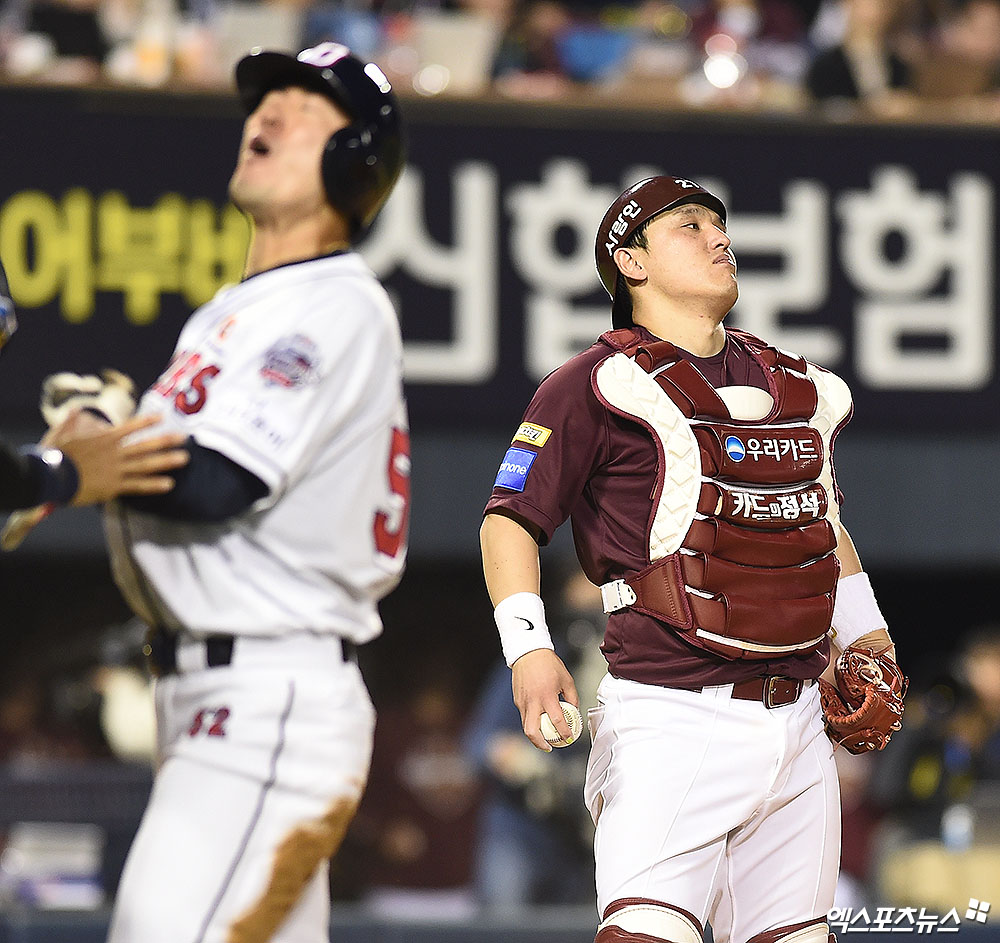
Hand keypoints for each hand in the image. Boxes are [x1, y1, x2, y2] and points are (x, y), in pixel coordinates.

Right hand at [48, 411, 189, 505]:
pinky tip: (169, 484)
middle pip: (146, 445)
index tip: (162, 417)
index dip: (147, 422)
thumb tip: (74, 409)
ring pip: (146, 464)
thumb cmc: (54, 455)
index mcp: (104, 439)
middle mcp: (115, 453)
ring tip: (184, 459)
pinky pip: (138, 486)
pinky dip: (153, 485)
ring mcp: (117, 470)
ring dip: (167, 461)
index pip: (131, 427)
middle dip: (166, 441)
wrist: (52, 476)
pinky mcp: (114, 486)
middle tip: (185, 438)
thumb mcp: (61, 433)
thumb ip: (72, 421)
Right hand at [511, 649, 578, 752]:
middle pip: (533, 732)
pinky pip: (524, 716)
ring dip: (536, 735)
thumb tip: (574, 711)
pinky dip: (532, 722)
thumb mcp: (567, 679)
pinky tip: (540, 720)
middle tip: (551, 746)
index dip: (564, 733)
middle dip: (542, 744)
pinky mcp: (517, 700)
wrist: (529, 653)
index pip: (557, 721)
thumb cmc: (548, 664)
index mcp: (547, 696)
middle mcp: (533, 702)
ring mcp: (523, 702)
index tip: (569, 738)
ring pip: (526, 726)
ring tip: (545, 738)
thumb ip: (572, 698)